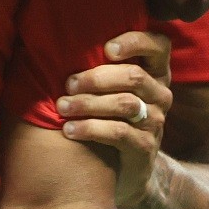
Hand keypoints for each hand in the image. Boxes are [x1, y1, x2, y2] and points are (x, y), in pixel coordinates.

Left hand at [59, 31, 171, 208]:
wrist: (125, 167)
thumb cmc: (106, 114)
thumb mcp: (107, 87)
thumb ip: (94, 64)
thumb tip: (49, 41)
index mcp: (154, 72)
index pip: (158, 45)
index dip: (136, 42)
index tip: (106, 48)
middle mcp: (159, 94)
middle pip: (133, 76)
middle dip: (96, 78)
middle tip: (68, 84)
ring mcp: (155, 121)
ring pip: (124, 104)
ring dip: (88, 103)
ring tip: (61, 107)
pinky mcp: (145, 147)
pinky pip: (119, 133)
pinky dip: (90, 128)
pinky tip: (69, 130)